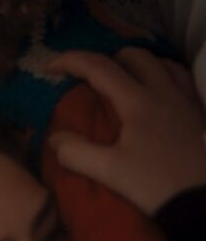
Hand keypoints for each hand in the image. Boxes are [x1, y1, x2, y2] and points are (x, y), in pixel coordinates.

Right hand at [48, 48, 205, 214]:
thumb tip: (54, 138)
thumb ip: (76, 153)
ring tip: (125, 82)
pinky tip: (158, 95)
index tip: (49, 67)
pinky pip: (182, 79)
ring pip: (162, 63)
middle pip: (133, 56)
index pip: (99, 67)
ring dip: (138, 66)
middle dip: (107, 60)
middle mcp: (164, 92)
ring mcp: (187, 100)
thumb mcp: (110, 172)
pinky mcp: (201, 113)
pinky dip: (164, 76)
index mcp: (137, 102)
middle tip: (91, 80)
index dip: (70, 61)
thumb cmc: (158, 184)